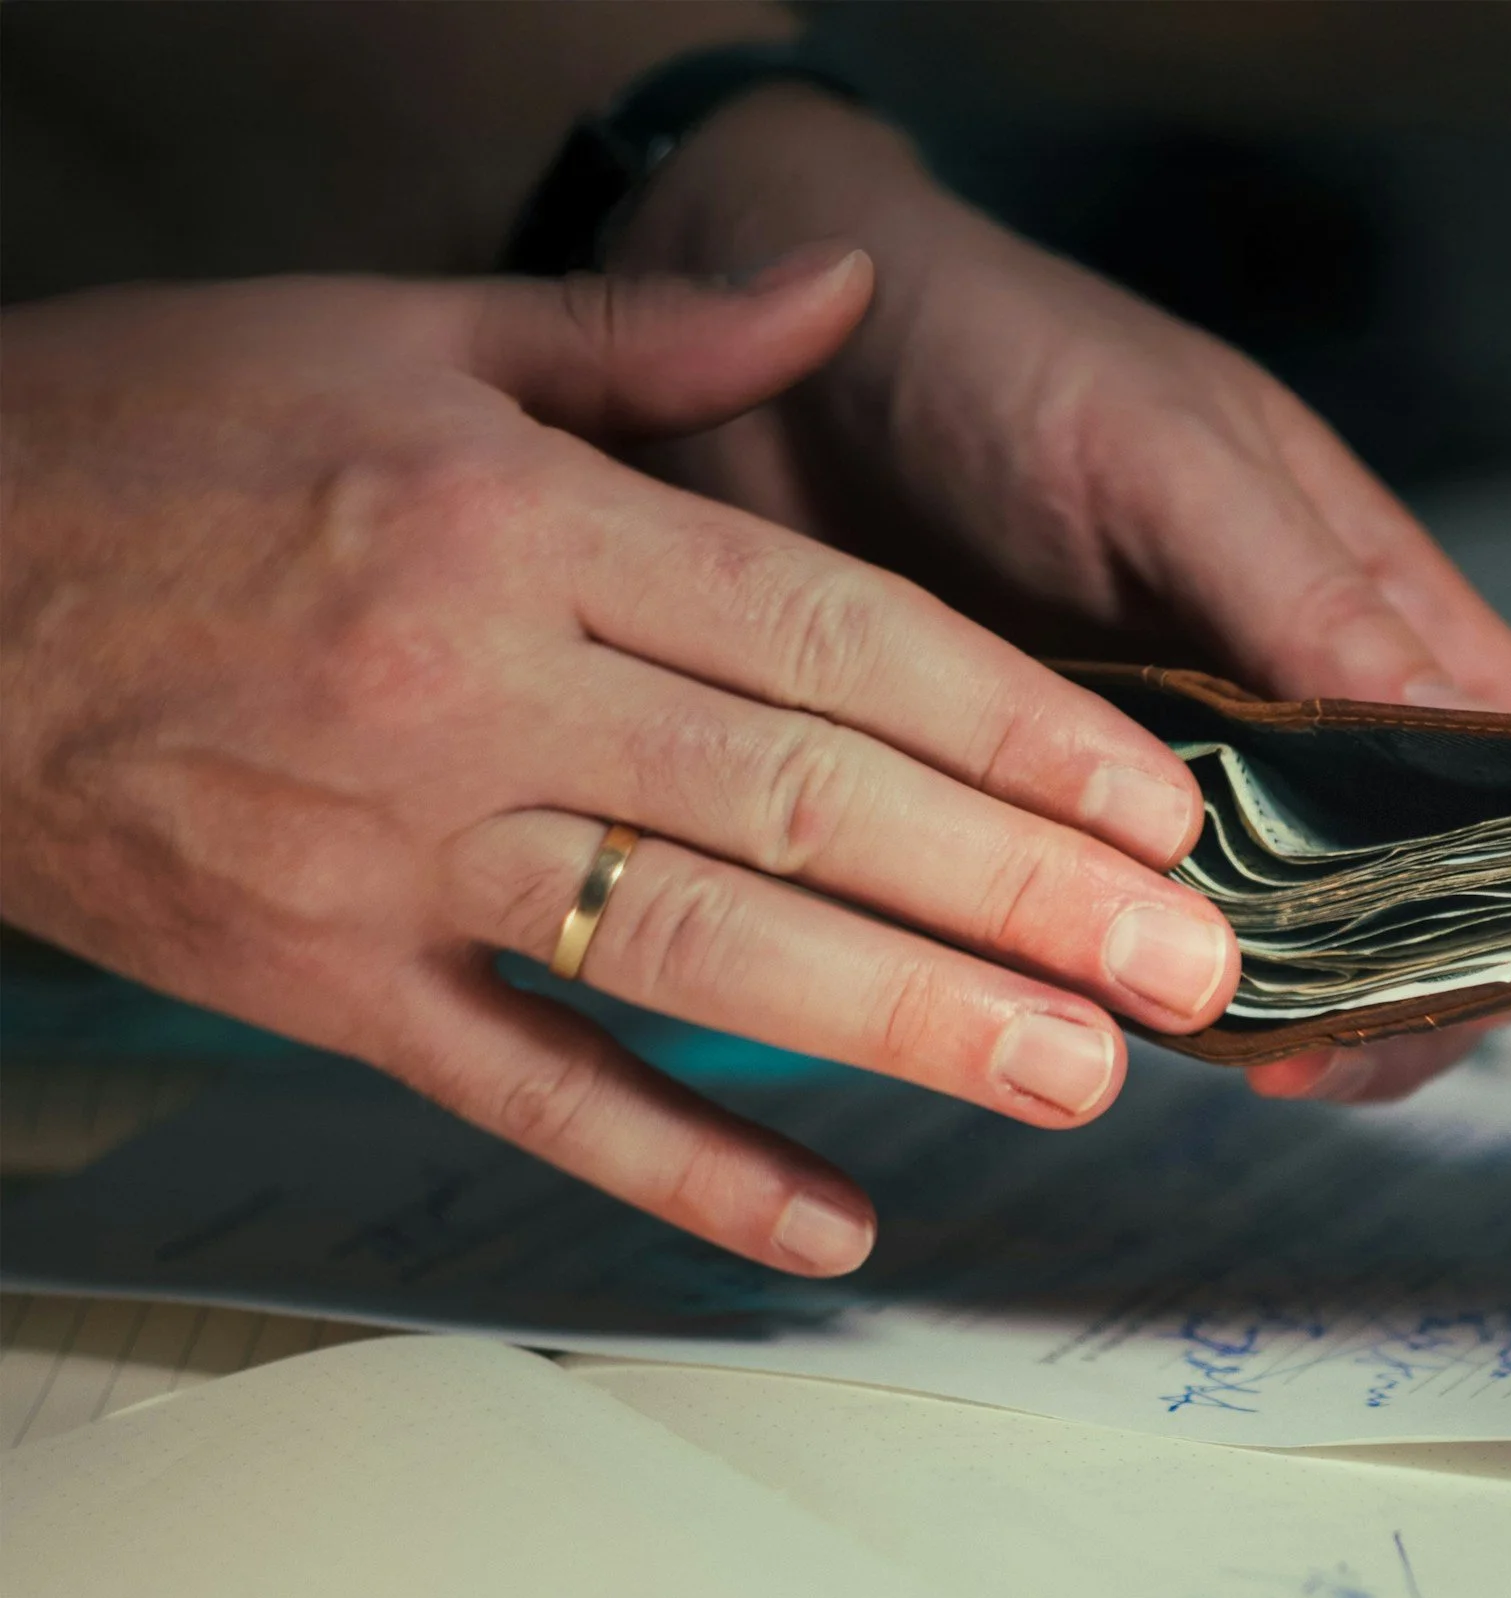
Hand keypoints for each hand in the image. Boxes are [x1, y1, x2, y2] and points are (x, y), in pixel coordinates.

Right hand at [0, 257, 1238, 1273]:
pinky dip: (682, 1165)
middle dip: (1016, 890)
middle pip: (799, 805)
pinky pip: (526, 1093)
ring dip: (902, 1024)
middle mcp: (474, 692)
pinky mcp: (322, 983)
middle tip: (1188, 964)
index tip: (1155, 798)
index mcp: (517, 524)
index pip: (826, 636)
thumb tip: (838, 290)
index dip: (1009, 724)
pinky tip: (831, 1223)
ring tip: (1078, 1076)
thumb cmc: (150, 435)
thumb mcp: (394, 333)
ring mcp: (394, 856)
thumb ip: (645, 337)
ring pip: (692, 954)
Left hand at [611, 88, 1510, 1102]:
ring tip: (1199, 1039)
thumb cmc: (993, 350)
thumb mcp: (1167, 455)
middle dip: (1385, 983)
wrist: (760, 355)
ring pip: (1265, 928)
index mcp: (1368, 602)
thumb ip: (1309, 597)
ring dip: (1249, 997)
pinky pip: (1110, 923)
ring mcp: (1169, 768)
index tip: (1479, 971)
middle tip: (1305, 1051)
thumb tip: (1462, 730)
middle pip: (1409, 885)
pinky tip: (1079, 1002)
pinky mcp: (1044, 812)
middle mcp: (1290, 702)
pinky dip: (1113, 973)